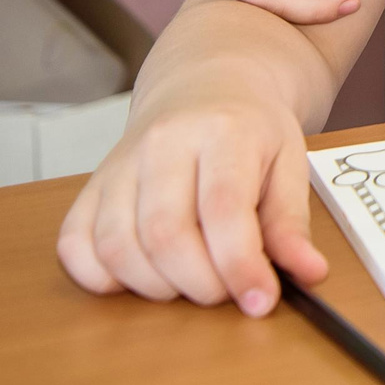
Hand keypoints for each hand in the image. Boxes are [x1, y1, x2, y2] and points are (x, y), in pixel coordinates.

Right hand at [56, 81, 326, 314]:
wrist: (204, 82)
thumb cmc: (250, 129)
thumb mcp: (289, 162)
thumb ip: (292, 222)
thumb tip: (310, 274)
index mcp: (223, 130)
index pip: (224, 208)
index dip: (240, 265)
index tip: (260, 302)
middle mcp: (163, 143)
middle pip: (166, 233)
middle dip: (199, 284)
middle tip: (225, 293)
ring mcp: (119, 163)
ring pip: (117, 245)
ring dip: (154, 287)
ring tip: (190, 283)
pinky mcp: (90, 186)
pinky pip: (74, 244)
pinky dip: (101, 277)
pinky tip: (140, 277)